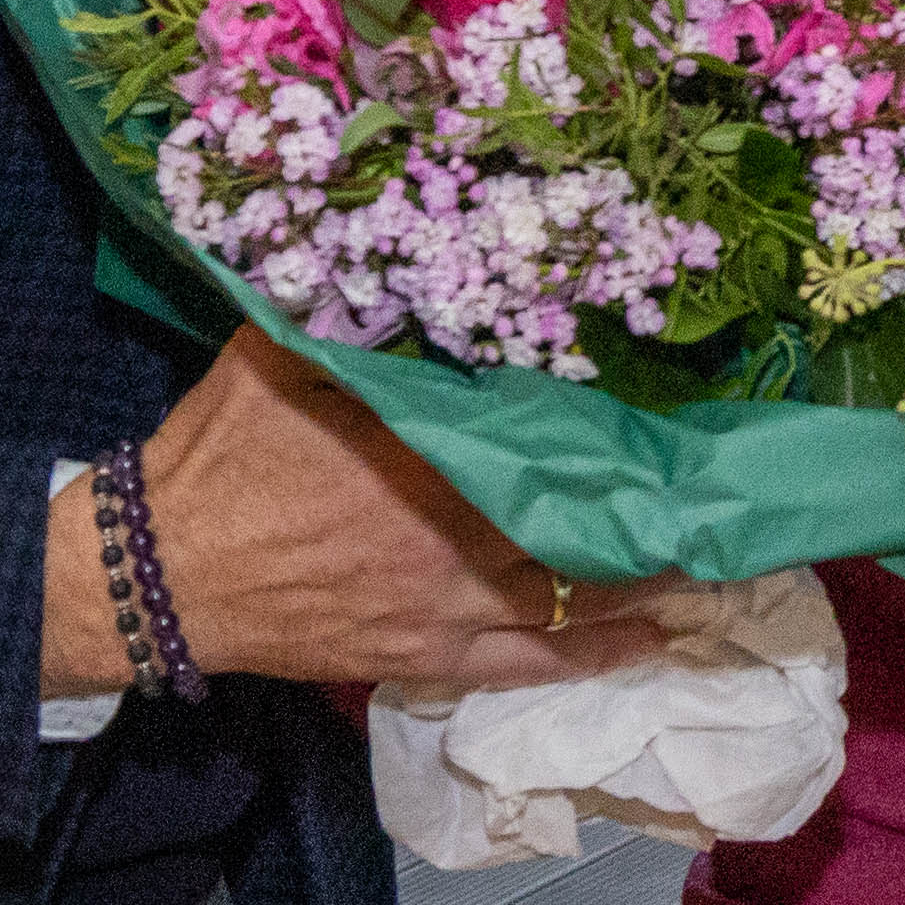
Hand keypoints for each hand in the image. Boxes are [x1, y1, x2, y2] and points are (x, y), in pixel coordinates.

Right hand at [39, 331, 700, 697]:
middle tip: (748, 490)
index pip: (557, 444)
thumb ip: (361, 315)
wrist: (156, 573)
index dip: (632, 437)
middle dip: (668, 510)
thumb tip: (411, 243)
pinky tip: (663, 637)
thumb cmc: (222, 455)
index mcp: (429, 456)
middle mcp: (456, 538)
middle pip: (590, 523)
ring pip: (581, 599)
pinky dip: (605, 651)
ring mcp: (447, 609)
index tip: (701, 419)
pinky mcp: (428, 657)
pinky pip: (536, 661)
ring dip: (660, 582)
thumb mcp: (284, 354)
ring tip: (739, 561)